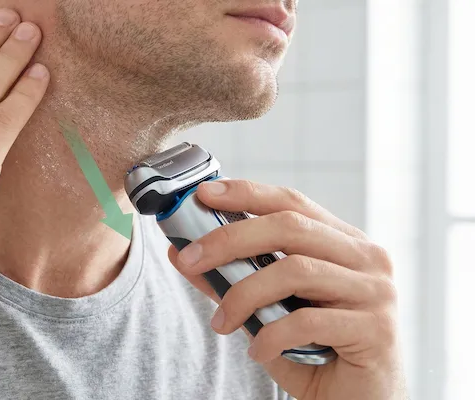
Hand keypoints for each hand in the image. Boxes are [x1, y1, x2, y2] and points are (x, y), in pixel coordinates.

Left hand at [168, 180, 406, 399]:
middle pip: (290, 226)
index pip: (292, 203)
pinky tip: (257, 351)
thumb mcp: (267, 310)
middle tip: (192, 258)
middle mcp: (366, 258)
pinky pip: (308, 321)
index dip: (247, 193)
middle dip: (231, 239)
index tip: (205, 194)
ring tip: (221, 323)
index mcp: (343, 243)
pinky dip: (271, 336)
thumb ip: (231, 279)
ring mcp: (375, 291)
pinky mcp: (376, 329)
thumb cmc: (315, 350)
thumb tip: (181, 253)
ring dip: (244, 295)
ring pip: (295, 270)